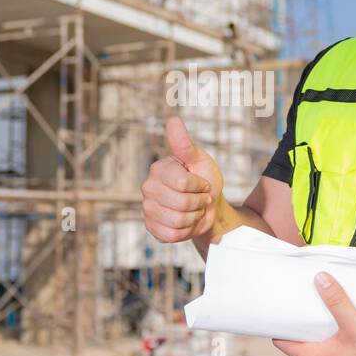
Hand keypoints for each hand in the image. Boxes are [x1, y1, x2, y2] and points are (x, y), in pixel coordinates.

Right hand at [140, 115, 227, 243]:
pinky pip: (171, 235)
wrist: (208, 208)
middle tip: (200, 198)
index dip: (199, 186)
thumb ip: (185, 144)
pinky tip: (186, 222)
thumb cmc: (204, 180)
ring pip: (177, 221)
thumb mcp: (200, 160)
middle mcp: (148, 188)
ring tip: (194, 210)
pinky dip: (186, 231)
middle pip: (181, 204)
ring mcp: (147, 208)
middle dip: (199, 203)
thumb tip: (173, 120)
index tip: (202, 184)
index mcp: (158, 169)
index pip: (182, 183)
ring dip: (193, 217)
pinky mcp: (151, 227)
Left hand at [273, 271, 355, 355]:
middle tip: (308, 309)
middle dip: (302, 329)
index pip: (282, 343)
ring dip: (319, 339)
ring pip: (316, 355)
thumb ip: (338, 301)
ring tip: (328, 320)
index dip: (280, 325)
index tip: (284, 310)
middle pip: (299, 347)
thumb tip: (321, 281)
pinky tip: (345, 337)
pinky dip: (333, 349)